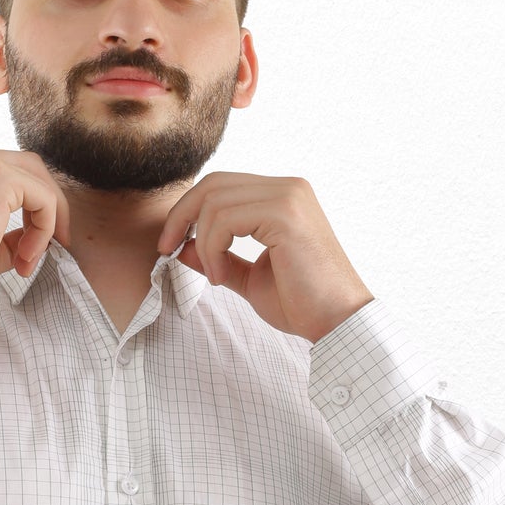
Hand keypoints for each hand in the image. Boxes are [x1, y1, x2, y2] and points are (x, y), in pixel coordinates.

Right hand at [0, 144, 72, 307]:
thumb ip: (4, 233)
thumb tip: (31, 236)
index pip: (3, 174)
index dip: (26, 207)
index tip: (30, 247)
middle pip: (25, 167)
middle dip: (45, 205)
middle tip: (54, 243)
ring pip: (36, 179)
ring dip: (46, 220)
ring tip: (30, 258)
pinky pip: (42, 197)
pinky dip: (44, 228)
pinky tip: (25, 257)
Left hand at [157, 172, 373, 343]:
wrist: (336, 321)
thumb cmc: (301, 302)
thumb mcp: (249, 278)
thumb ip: (218, 258)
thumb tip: (180, 247)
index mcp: (282, 196)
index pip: (221, 185)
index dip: (188, 210)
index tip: (170, 243)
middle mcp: (288, 187)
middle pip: (214, 183)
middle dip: (181, 216)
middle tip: (167, 249)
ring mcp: (288, 196)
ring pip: (215, 202)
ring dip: (202, 243)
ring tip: (216, 277)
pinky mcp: (285, 214)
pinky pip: (226, 220)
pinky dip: (213, 249)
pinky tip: (221, 277)